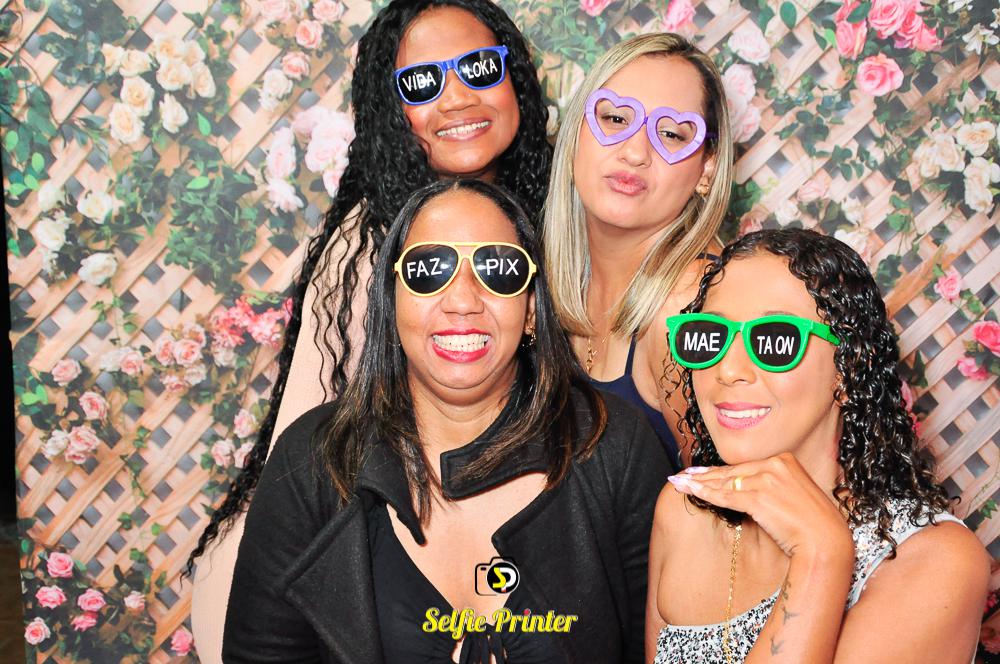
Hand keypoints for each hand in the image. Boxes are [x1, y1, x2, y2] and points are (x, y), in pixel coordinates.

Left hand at [668, 453, 853, 559]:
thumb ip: (774, 487)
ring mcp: (767, 480)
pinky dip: (706, 494)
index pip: (745, 467)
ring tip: (679, 483)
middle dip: (704, 475)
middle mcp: (776, 465)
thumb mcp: (795, 496)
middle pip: (732, 472)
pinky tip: (690, 491)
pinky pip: (726, 495)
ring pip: (725, 482)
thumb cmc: (813, 525)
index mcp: (785, 460)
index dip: (720, 471)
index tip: (701, 471)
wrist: (826, 541)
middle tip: (683, 475)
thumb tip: (749, 491)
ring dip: (699, 484)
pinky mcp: (759, 497)